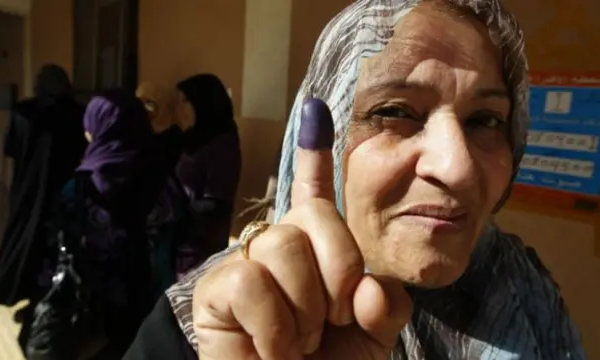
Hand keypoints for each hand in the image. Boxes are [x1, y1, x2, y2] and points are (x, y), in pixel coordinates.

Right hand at [192, 99, 412, 358]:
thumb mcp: (372, 339)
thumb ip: (384, 306)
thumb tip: (368, 287)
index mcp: (317, 256)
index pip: (314, 196)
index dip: (315, 156)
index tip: (316, 112)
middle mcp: (280, 251)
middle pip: (313, 215)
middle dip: (338, 271)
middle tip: (331, 322)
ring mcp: (245, 266)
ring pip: (283, 244)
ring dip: (306, 307)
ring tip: (299, 342)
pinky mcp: (216, 290)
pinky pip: (250, 280)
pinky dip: (274, 325)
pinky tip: (272, 350)